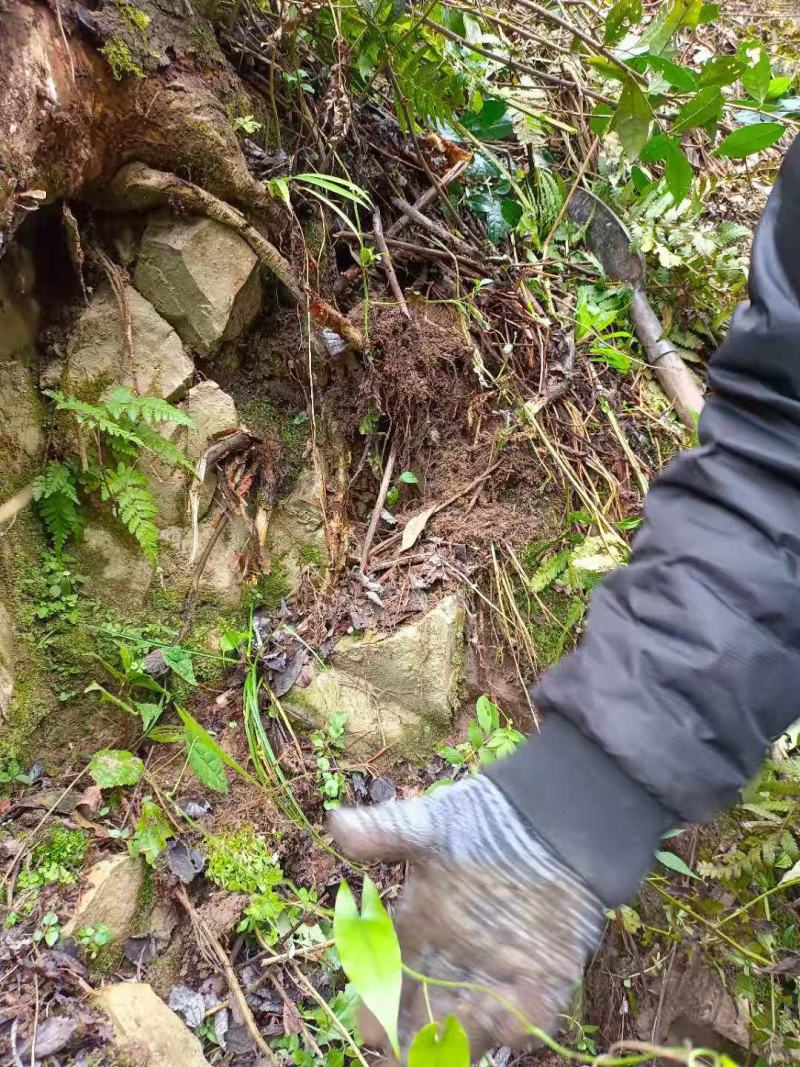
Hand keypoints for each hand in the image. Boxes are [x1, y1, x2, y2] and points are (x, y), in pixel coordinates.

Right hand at [330, 776, 602, 1061]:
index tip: (370, 1030)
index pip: (393, 973)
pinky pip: (532, 1012)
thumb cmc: (483, 819)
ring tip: (442, 1057)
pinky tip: (508, 1028)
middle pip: (427, 1009)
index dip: (381, 1004)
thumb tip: (335, 825)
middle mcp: (457, 954)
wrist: (549, 817)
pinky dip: (521, 1022)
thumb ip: (386, 831)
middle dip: (412, 1040)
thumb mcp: (429, 825)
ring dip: (461, 1040)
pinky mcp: (545, 972)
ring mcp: (501, 966)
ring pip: (473, 1020)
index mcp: (423, 923)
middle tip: (399, 1060)